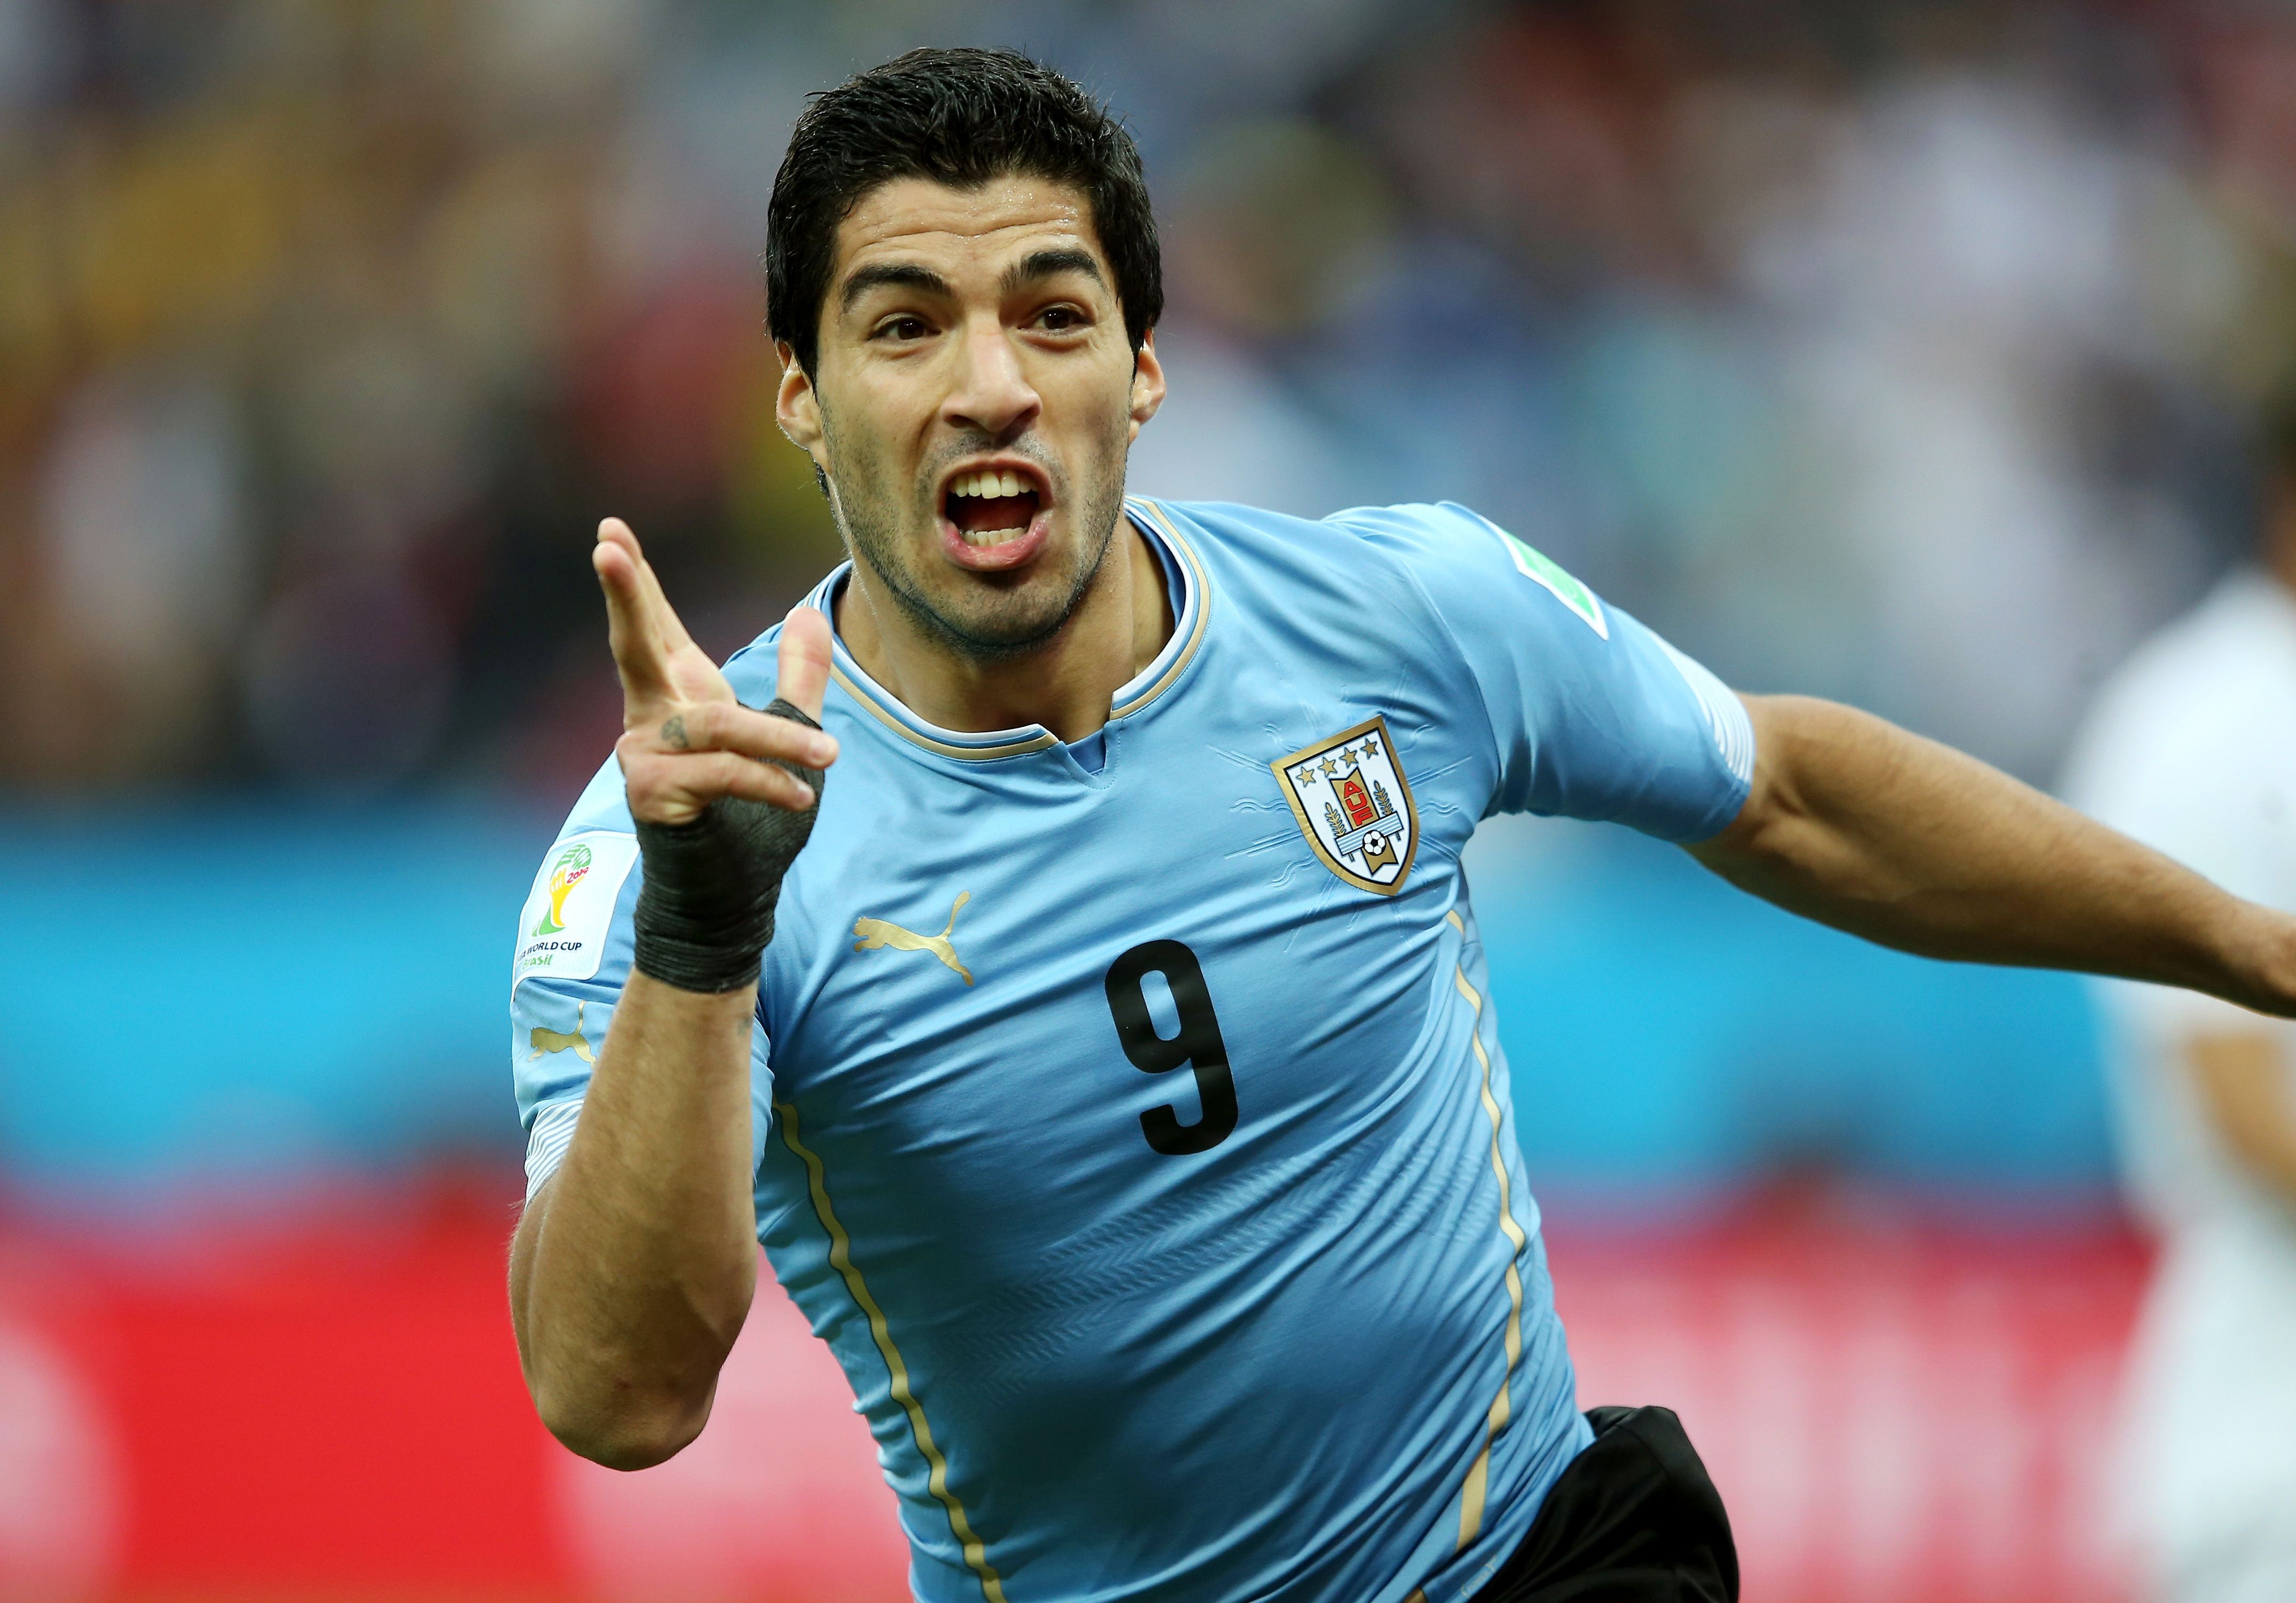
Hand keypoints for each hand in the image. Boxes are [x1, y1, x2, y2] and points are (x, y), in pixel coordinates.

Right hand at [594, 517, 837, 825]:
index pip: (655, 626)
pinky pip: (720, 774)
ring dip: (777, 741)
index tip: (610, 528)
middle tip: (605, 548)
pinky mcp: (653, 796)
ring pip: (715, 726)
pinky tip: (801, 795)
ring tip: (829, 756)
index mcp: (675, 695)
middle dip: (626, 597)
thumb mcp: (786, 736)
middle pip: (634, 647)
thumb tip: (808, 611)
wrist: (728, 893)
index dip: (636, 579)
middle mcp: (650, 718)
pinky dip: (767, 780)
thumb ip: (799, 678)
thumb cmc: (747, 816)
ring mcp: (645, 756)